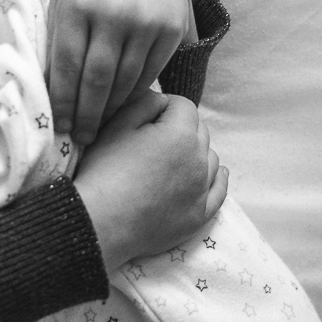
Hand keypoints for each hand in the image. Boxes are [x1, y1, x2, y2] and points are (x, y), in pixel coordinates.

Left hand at [48, 0, 194, 144]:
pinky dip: (134, 93)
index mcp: (77, 4)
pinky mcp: (170, 29)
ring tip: (98, 127)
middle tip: (79, 137)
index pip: (65, 65)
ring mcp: (145, 22)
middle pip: (96, 80)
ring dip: (110, 110)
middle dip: (86, 115)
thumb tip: (49, 85)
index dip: (62, 100)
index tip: (59, 125)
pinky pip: (149, 72)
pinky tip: (122, 106)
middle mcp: (112, 14)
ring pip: (125, 81)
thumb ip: (58, 33)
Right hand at [73, 91, 226, 271]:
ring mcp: (202, 190)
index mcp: (180, 134)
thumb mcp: (116, 125)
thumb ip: (144, 103)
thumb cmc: (104, 170)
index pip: (184, 105)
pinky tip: (205, 175)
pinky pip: (219, 189)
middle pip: (199, 130)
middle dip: (179, 128)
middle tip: (150, 138)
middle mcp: (199, 160)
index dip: (163, 106)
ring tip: (166, 159)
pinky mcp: (200, 216)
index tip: (144, 116)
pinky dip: (214, 178)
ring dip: (193, 152)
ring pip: (209, 158)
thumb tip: (161, 99)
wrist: (102, 221)